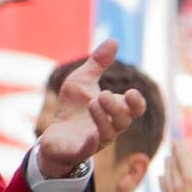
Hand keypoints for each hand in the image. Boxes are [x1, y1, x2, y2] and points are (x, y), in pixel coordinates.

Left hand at [36, 39, 147, 177]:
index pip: (135, 110)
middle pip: (124, 121)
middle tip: (103, 94)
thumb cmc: (72, 109)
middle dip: (117, 108)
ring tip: (93, 102)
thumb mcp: (82, 81)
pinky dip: (92, 143)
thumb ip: (98, 63)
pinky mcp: (79, 151)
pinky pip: (90, 150)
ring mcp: (96, 141)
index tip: (130, 92)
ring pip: (108, 134)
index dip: (137, 103)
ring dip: (103, 118)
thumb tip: (114, 40)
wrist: (54, 135)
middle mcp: (110, 128)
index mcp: (114, 112)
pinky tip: (90, 134)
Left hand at [162, 140, 191, 191]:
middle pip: (172, 165)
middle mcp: (176, 185)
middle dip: (174, 155)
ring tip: (168, 159)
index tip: (178, 140)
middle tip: (175, 147)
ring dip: (168, 166)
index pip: (181, 157)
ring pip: (166, 175)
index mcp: (188, 178)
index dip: (180, 147)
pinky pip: (162, 188)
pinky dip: (162, 179)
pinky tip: (161, 177)